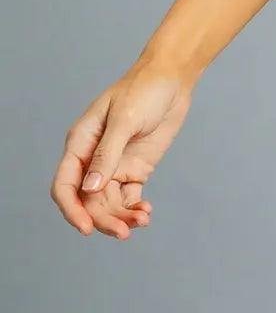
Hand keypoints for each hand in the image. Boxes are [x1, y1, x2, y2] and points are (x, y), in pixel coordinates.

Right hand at [51, 62, 193, 238]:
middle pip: (88, 201)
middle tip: (124, 232)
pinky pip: (128, 197)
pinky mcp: (135, 168)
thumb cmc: (144, 90)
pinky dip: (134, 209)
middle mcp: (93, 158)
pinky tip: (145, 213)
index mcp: (80, 143)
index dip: (71, 209)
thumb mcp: (124, 119)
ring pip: (108, 203)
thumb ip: (107, 154)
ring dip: (121, 217)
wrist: (173, 79)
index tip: (87, 228)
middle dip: (103, 219)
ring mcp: (114, 165)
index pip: (65, 184)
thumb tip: (89, 189)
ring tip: (142, 220)